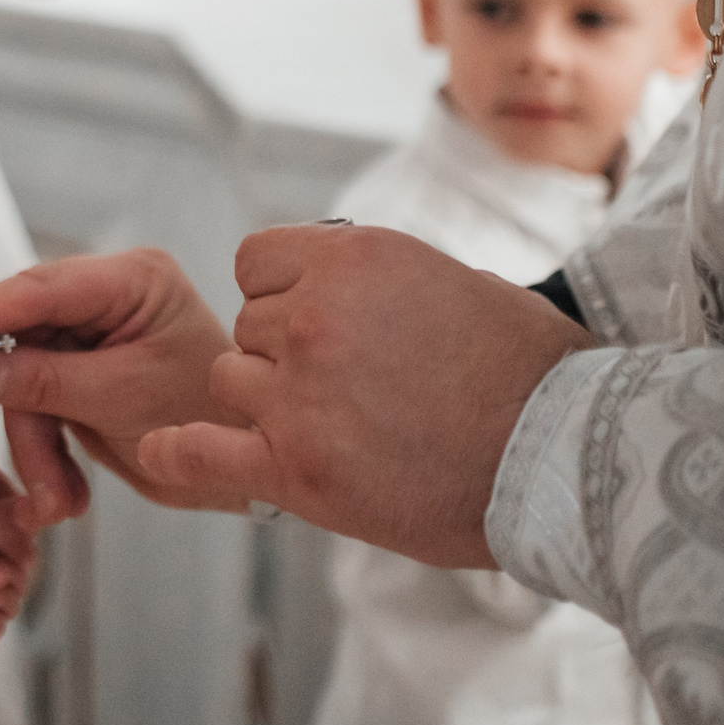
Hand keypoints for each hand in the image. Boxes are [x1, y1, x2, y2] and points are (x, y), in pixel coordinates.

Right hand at [0, 250, 239, 523]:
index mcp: (132, 280)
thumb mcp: (122, 398)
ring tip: (54, 503)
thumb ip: (46, 380)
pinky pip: (40, 406)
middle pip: (20, 328)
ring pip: (25, 380)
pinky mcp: (84, 375)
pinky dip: (47, 455)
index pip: (40, 288)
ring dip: (34, 446)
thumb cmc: (203, 419)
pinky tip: (62, 497)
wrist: (245, 472)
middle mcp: (108, 298)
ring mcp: (94, 337)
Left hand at [143, 225, 596, 569]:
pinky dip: (178, 453)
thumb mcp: (457, 280)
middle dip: (283, 352)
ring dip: (264, 402)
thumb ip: (384, 279)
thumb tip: (350, 284)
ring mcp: (299, 392)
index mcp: (353, 257)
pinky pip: (201, 450)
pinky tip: (159, 450)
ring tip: (335, 429)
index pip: (258, 260)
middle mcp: (315, 313)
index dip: (283, 293)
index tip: (318, 323)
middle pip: (247, 325)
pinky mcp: (296, 467)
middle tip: (350, 390)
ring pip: (231, 380)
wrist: (564, 457)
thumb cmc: (533, 370)